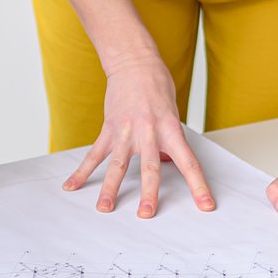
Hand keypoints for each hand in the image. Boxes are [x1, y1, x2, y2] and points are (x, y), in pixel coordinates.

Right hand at [64, 51, 214, 219]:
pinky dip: (82, 172)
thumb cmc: (158, 88)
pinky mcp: (109, 129)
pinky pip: (95, 154)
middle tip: (146, 213)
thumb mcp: (172, 116)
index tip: (206, 206)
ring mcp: (126, 131)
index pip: (189, 163)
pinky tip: (71, 186)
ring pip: (118, 164)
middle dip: (149, 192)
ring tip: (105, 208)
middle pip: (150, 167)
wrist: (135, 64)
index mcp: (171, 130)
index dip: (199, 186)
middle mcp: (149, 132)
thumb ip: (170, 143)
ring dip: (110, 188)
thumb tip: (167, 165)